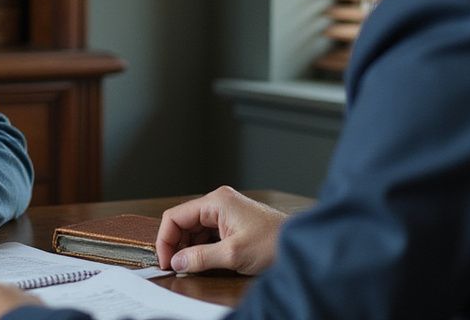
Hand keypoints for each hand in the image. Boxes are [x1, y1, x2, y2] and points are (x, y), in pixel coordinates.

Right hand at [155, 185, 285, 274]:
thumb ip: (201, 258)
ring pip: (195, 229)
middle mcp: (219, 202)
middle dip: (177, 245)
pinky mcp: (233, 222)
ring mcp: (226, 212)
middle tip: (177, 267)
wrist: (303, 246)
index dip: (166, 240)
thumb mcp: (233, 254)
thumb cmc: (274, 243)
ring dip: (189, 247)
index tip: (167, 261)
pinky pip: (207, 233)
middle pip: (184, 222)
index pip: (176, 216)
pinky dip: (201, 247)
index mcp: (216, 202)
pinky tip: (203, 261)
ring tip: (190, 266)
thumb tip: (178, 263)